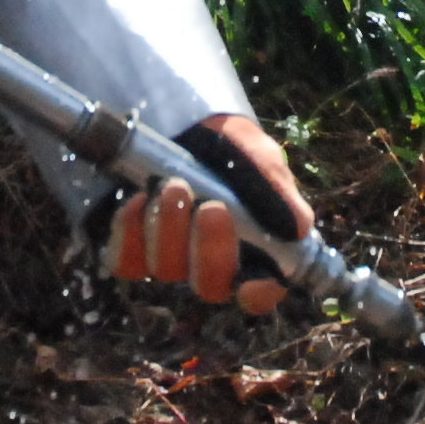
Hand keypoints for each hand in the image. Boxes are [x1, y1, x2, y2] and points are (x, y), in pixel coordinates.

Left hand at [109, 114, 312, 314]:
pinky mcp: (136, 248)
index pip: (261, 294)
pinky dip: (130, 232)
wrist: (186, 127)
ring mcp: (173, 259)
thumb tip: (298, 228)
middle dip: (209, 250)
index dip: (258, 295)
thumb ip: (276, 191)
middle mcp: (213, 265)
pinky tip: (139, 200)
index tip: (250, 284)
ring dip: (170, 229)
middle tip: (210, 206)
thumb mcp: (260, 159)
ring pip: (167, 269)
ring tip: (173, 185)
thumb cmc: (233, 151)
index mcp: (256, 252)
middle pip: (210, 286)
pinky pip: (126, 261)